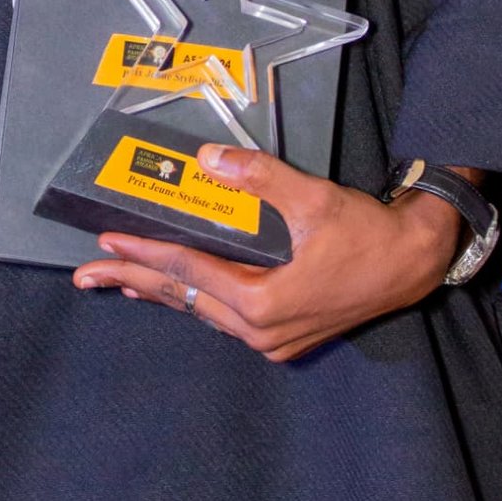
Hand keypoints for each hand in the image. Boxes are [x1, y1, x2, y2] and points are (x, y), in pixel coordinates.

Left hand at [72, 143, 464, 361]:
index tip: (107, 245)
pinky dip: (198, 300)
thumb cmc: (367, 234)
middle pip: (186, 299)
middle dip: (135, 283)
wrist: (414, 263)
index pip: (189, 273)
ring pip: (204, 312)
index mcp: (264, 303)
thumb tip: (208, 159)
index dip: (145, 255)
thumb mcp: (313, 200)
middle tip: (88, 276)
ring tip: (122, 281)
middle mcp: (262, 331)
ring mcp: (273, 341)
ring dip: (165, 293)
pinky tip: (179, 291)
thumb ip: (259, 178)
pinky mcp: (285, 339)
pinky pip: (227, 318)